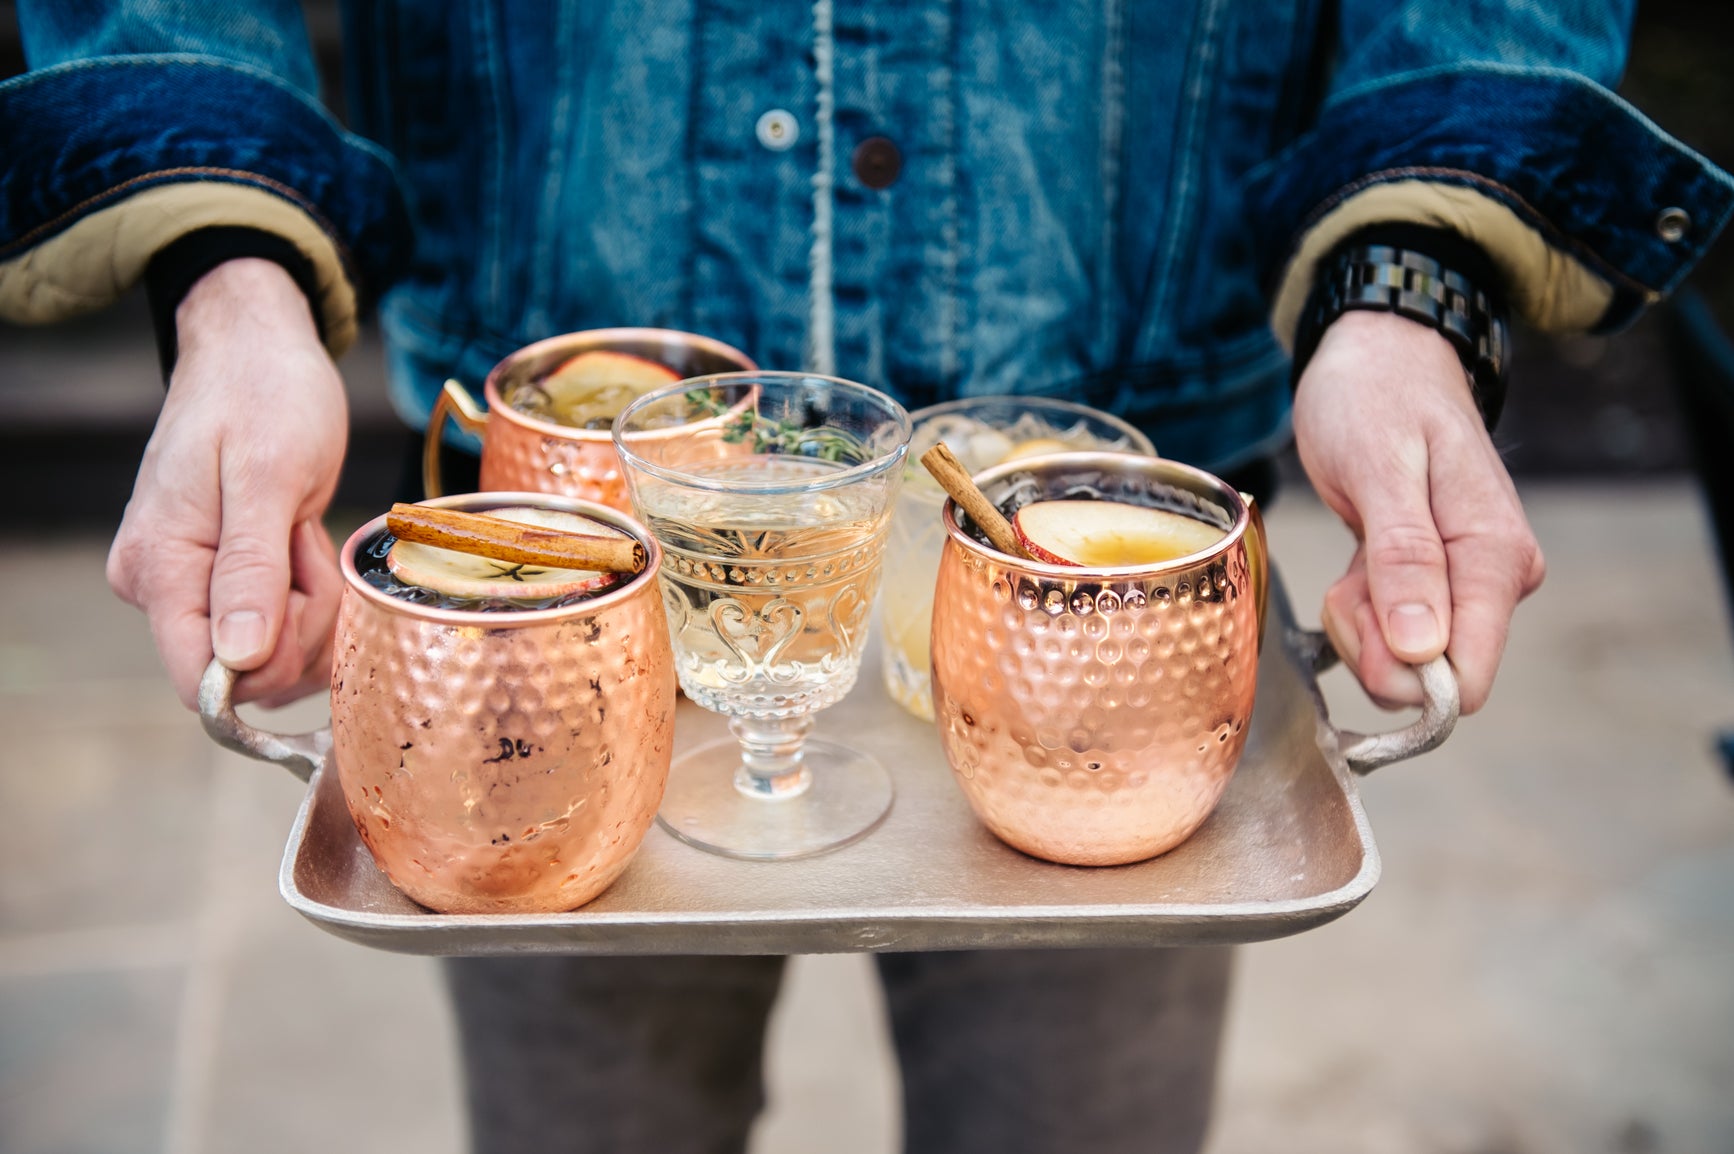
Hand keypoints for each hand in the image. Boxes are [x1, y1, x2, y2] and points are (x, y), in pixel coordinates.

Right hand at [107, 259, 348, 708]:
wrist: (257, 351)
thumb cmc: (264, 395)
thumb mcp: (269, 477)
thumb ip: (251, 570)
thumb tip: (238, 659)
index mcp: (158, 566)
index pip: (200, 677)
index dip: (267, 666)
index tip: (305, 600)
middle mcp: (160, 586)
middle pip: (249, 671)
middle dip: (304, 622)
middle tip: (309, 543)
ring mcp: (191, 585)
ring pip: (275, 655)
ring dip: (314, 606)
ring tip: (304, 532)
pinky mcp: (224, 581)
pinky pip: (281, 628)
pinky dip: (310, 596)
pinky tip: (304, 542)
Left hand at [1292, 310, 1545, 714]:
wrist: (1380, 355)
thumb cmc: (1375, 396)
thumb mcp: (1378, 469)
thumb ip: (1403, 560)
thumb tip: (1423, 650)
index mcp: (1496, 557)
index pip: (1468, 677)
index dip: (1401, 671)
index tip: (1359, 612)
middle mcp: (1496, 579)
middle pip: (1426, 676)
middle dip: (1368, 638)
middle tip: (1349, 569)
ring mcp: (1469, 584)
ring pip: (1401, 658)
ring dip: (1358, 617)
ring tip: (1356, 544)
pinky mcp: (1439, 584)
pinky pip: (1389, 632)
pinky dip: (1359, 603)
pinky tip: (1358, 554)